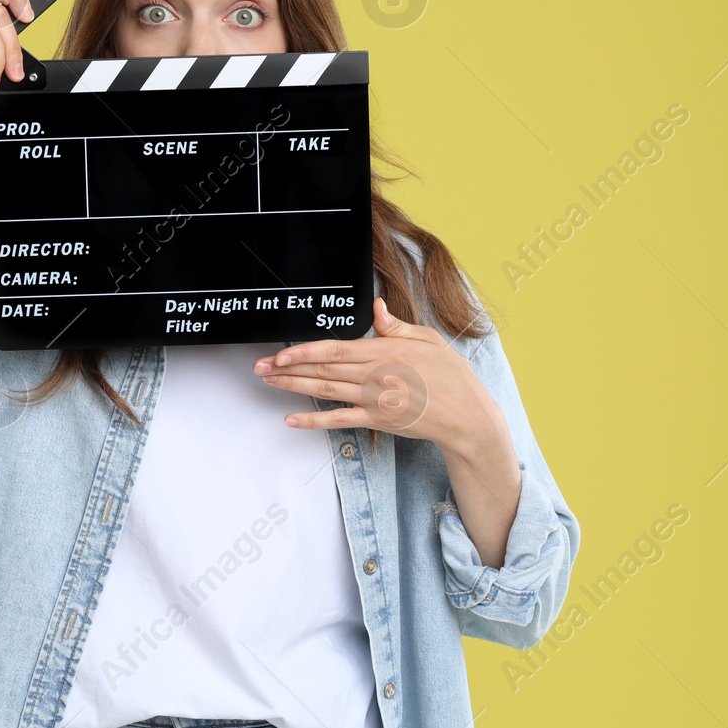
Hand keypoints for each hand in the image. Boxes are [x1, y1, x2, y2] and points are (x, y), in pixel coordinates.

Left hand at [252, 297, 512, 460]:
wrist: (467, 416)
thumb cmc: (450, 374)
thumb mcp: (428, 339)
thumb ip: (396, 325)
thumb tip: (376, 306)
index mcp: (386, 351)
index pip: (336, 349)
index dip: (305, 351)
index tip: (282, 351)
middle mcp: (376, 376)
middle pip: (324, 370)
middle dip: (289, 368)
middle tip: (260, 367)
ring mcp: (375, 401)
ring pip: (326, 392)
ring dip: (294, 387)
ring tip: (269, 382)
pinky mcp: (377, 421)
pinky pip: (340, 420)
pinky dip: (314, 420)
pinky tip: (292, 418)